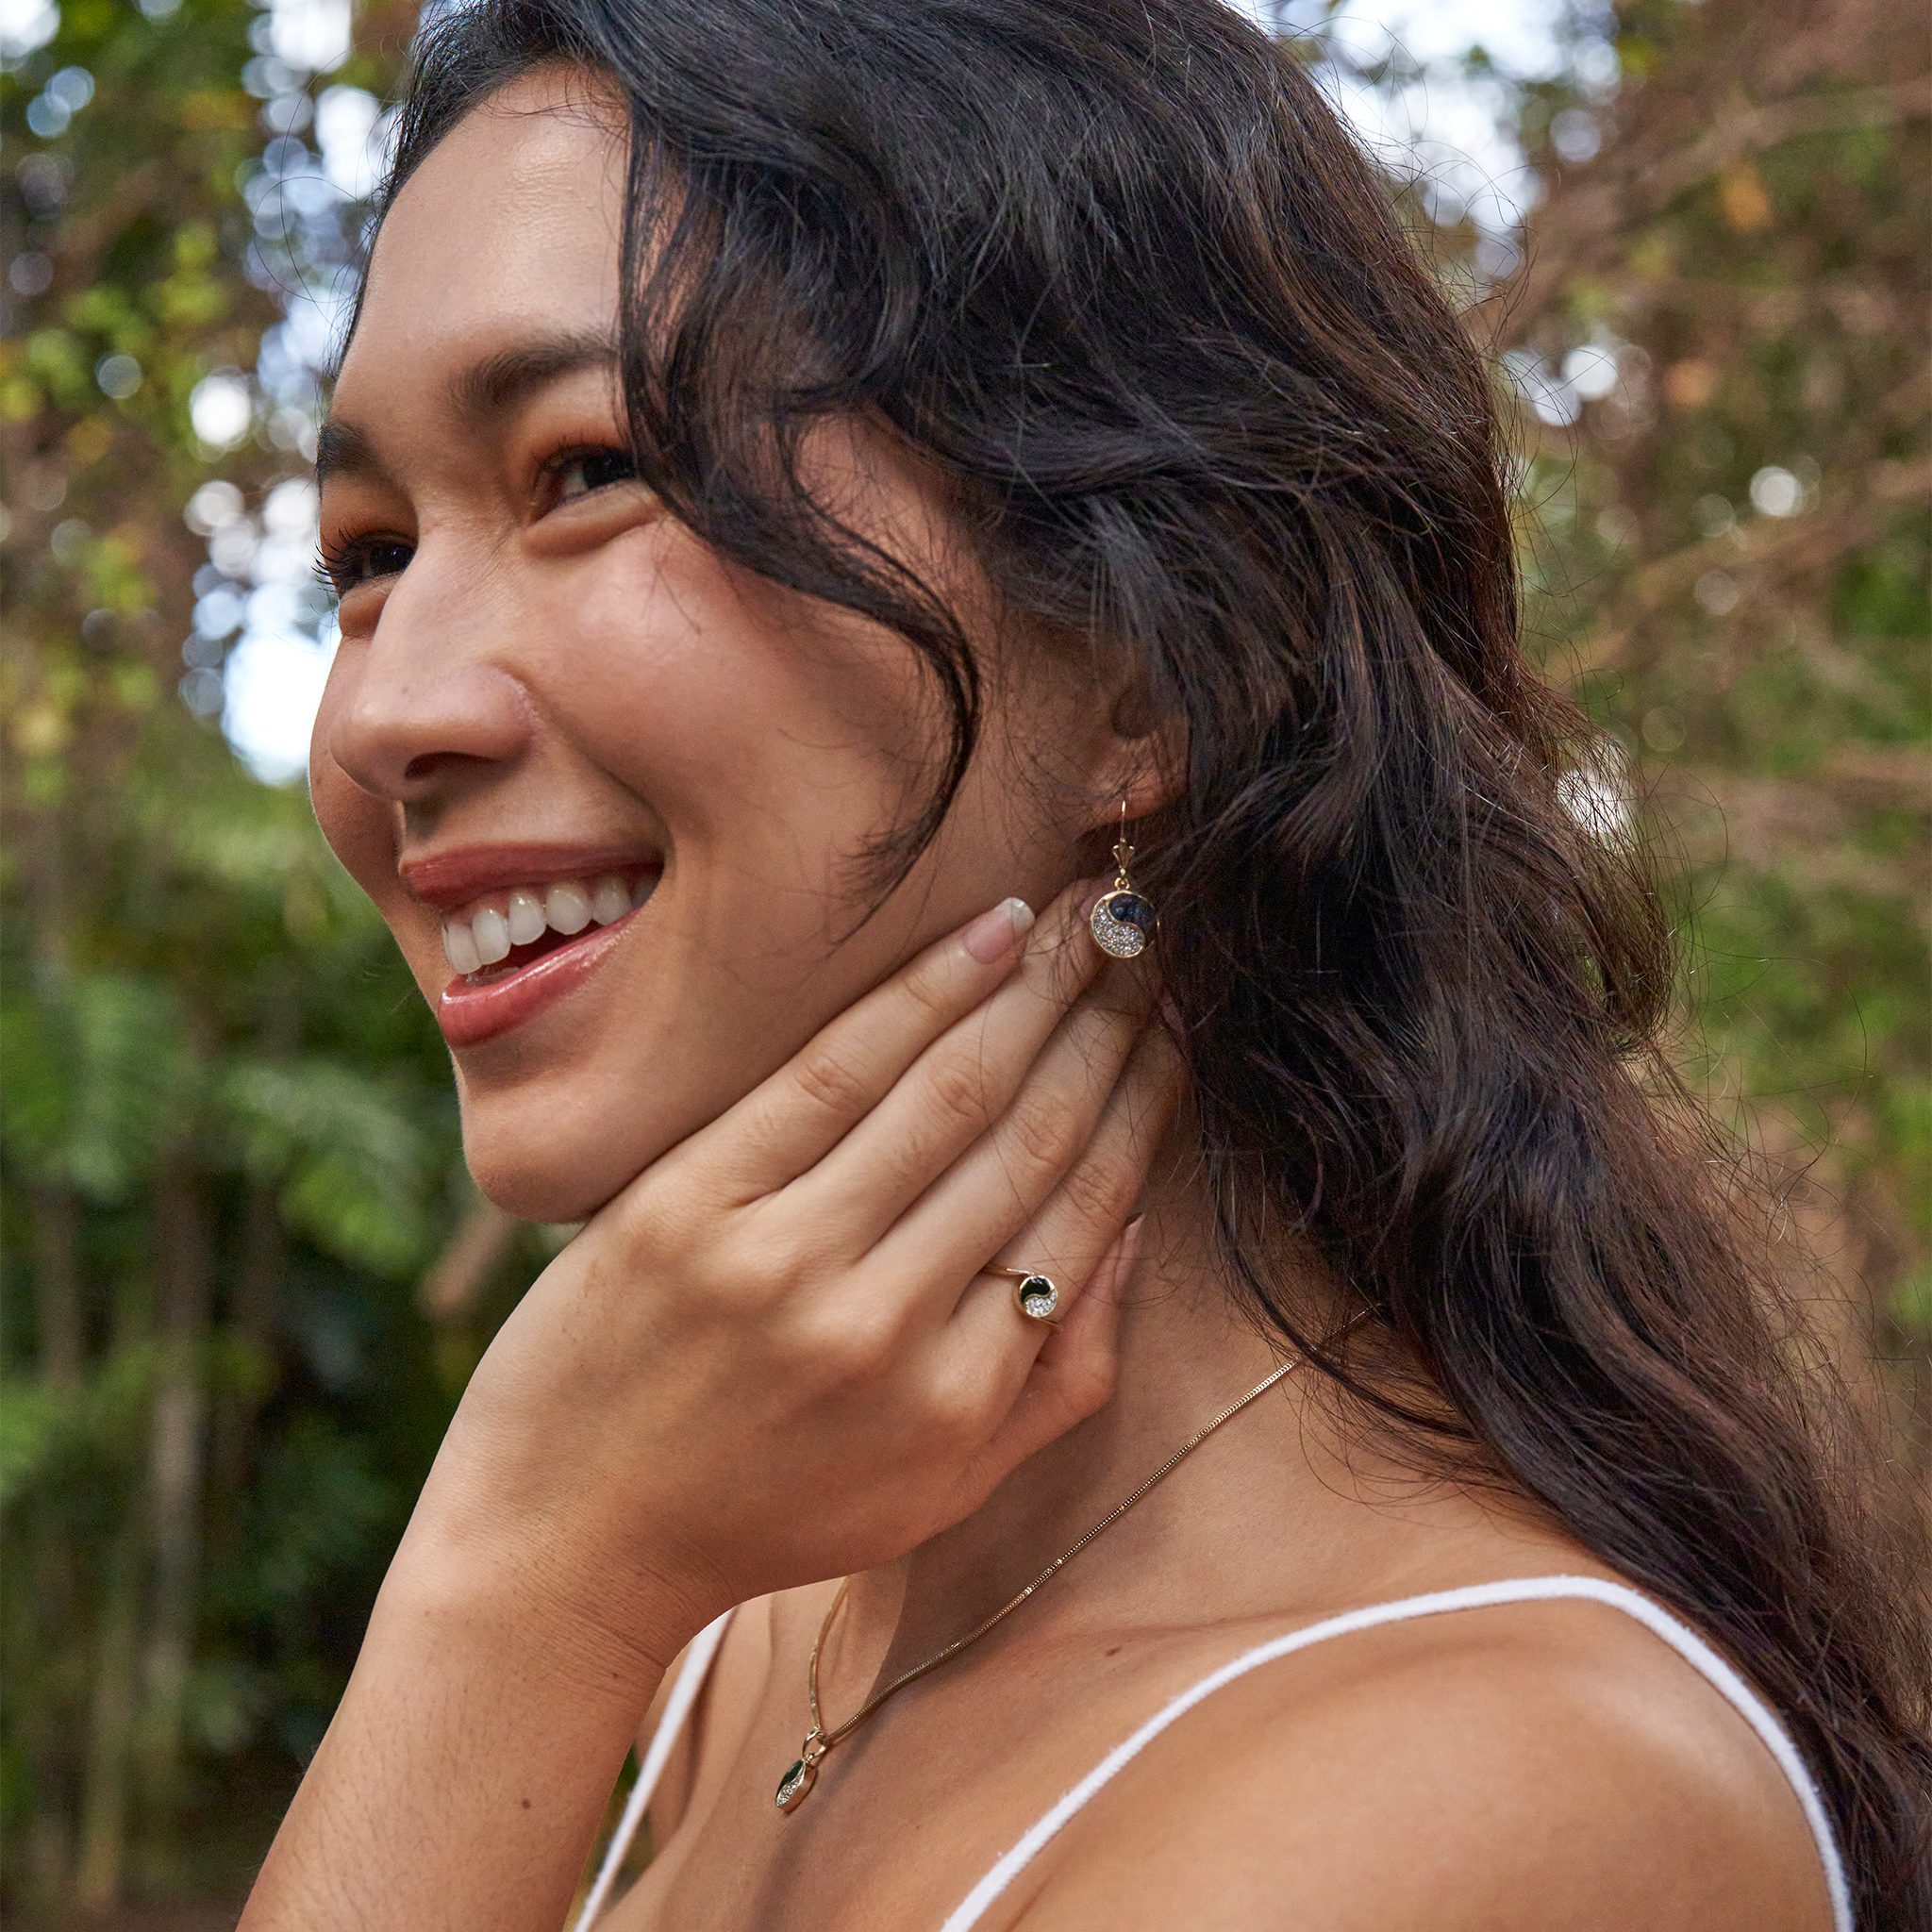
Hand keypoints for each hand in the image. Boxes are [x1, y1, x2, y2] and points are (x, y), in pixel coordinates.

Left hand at [413, 880, 1179, 1684]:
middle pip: (1029, 1136)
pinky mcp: (690, 1202)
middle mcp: (883, 1328)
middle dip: (1106, 1024)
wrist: (560, 1541)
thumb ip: (1058, 1384)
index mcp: (956, 1403)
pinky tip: (986, 939)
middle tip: (1152, 938)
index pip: (1083, 1214)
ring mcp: (781, 1259)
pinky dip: (920, 994)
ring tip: (1088, 918)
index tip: (1179, 1029)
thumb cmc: (761, 1513)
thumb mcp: (937, 1494)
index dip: (1144, 1106)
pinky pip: (832, 1071)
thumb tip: (1134, 1229)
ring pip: (947, 1092)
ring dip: (1035, 990)